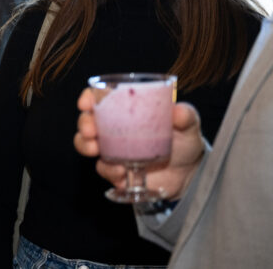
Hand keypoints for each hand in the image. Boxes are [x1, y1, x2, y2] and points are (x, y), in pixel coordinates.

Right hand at [75, 88, 205, 199]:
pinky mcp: (116, 171)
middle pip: (87, 120)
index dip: (88, 98)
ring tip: (95, 149)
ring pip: (86, 144)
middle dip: (84, 123)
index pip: (100, 98)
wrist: (189, 174)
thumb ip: (185, 116)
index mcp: (126, 110)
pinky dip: (109, 169)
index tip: (85, 103)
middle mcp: (114, 128)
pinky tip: (121, 170)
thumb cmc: (184, 141)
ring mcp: (113, 150)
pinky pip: (104, 169)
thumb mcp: (188, 125)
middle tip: (90, 130)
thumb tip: (178, 111)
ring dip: (85, 145)